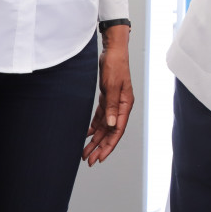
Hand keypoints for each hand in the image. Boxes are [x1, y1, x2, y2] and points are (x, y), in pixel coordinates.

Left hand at [83, 27, 133, 165]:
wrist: (113, 51)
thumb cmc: (115, 66)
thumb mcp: (112, 86)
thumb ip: (111, 106)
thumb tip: (111, 126)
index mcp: (125, 105)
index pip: (117, 131)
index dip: (109, 146)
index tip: (100, 158)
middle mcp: (120, 106)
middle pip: (110, 132)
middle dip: (100, 147)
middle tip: (89, 160)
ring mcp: (113, 102)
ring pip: (104, 126)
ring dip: (95, 139)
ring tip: (85, 152)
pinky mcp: (107, 98)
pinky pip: (100, 117)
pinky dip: (93, 126)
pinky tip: (86, 134)